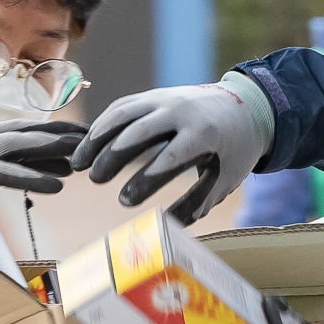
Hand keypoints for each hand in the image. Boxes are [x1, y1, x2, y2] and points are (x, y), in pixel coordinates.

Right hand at [0, 120, 87, 214]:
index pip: (11, 136)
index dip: (43, 136)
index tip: (71, 142)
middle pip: (23, 133)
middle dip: (58, 135)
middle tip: (91, 140)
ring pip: (19, 145)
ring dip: (54, 151)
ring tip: (84, 157)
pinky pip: (2, 172)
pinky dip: (32, 177)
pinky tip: (57, 185)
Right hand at [74, 73, 273, 221]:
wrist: (245, 105)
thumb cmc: (235, 149)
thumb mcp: (227, 176)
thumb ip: (201, 201)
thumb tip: (171, 227)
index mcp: (204, 132)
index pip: (170, 156)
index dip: (146, 179)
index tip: (125, 201)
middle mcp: (181, 111)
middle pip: (139, 131)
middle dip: (114, 156)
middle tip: (96, 181)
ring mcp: (164, 99)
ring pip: (123, 114)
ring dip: (97, 138)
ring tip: (78, 164)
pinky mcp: (152, 96)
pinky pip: (122, 107)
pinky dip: (102, 125)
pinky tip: (87, 146)